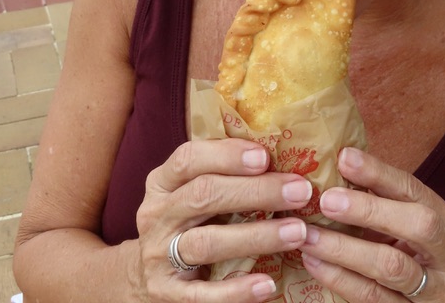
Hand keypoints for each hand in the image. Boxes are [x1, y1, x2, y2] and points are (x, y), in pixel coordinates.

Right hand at [133, 138, 314, 300]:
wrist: (144, 277)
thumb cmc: (184, 223)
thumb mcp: (188, 193)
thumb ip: (221, 175)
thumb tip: (281, 155)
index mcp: (161, 183)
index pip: (188, 159)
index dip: (226, 156)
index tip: (265, 157)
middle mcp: (156, 216)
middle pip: (204, 195)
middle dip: (256, 191)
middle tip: (300, 191)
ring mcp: (158, 256)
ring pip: (207, 243)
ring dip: (257, 236)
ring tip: (297, 232)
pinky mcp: (166, 294)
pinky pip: (203, 295)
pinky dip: (236, 290)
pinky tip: (267, 284)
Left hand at [300, 147, 444, 301]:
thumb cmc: (412, 260)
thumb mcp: (407, 229)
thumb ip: (383, 202)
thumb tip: (340, 163)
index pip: (417, 191)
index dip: (380, 174)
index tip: (344, 159)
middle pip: (419, 226)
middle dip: (370, 210)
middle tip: (327, 200)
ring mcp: (439, 294)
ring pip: (391, 266)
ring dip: (344, 248)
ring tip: (309, 235)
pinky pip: (373, 298)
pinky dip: (340, 278)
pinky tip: (315, 263)